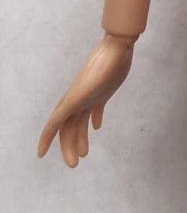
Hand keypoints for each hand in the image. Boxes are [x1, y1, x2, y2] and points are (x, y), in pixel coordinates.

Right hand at [38, 32, 135, 166]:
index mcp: (73, 99)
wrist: (118, 47)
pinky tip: (97, 127)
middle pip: (68, 127)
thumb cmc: (105, 62)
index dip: (47, 139)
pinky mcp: (102, 93)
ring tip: (84, 155)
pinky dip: (94, 119)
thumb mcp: (91, 81)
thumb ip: (80, 93)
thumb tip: (71, 105)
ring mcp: (90, 96)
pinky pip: (95, 110)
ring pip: (80, 122)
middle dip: (68, 146)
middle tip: (74, 165)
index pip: (55, 123)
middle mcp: (78, 99)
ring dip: (80, 138)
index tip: (41, 154)